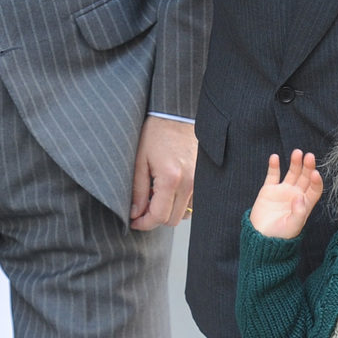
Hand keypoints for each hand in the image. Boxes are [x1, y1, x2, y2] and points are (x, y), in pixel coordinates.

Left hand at [129, 115, 197, 229]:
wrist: (176, 114)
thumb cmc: (156, 133)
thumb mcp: (140, 160)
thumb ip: (138, 190)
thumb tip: (135, 213)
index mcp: (171, 178)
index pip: (159, 217)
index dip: (143, 224)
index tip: (133, 221)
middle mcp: (189, 183)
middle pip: (172, 220)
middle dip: (154, 218)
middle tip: (141, 208)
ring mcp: (199, 181)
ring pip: (184, 213)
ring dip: (168, 211)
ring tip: (155, 196)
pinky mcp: (203, 178)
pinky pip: (193, 202)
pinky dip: (180, 203)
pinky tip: (169, 190)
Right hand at [248, 151, 322, 240]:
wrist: (261, 238)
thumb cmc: (280, 236)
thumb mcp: (292, 227)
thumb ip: (298, 212)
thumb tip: (300, 197)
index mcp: (305, 204)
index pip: (314, 189)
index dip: (316, 181)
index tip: (315, 173)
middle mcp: (296, 195)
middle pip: (305, 177)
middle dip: (307, 167)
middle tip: (309, 156)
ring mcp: (283, 191)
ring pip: (292, 173)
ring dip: (295, 163)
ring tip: (297, 153)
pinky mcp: (269, 189)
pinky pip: (273, 175)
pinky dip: (274, 166)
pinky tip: (275, 157)